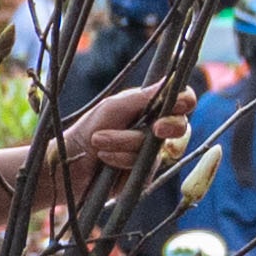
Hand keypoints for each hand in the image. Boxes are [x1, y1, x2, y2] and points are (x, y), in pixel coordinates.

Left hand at [30, 85, 171, 191]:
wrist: (69, 162)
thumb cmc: (88, 128)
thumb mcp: (113, 108)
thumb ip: (143, 97)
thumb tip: (172, 80)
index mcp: (151, 108)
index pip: (182, 102)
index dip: (186, 101)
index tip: (180, 105)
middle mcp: (156, 130)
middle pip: (180, 128)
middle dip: (168, 127)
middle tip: (156, 128)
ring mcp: (151, 154)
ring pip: (155, 149)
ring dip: (124, 143)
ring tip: (98, 142)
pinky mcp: (144, 176)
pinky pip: (144, 168)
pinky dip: (121, 161)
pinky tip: (105, 160)